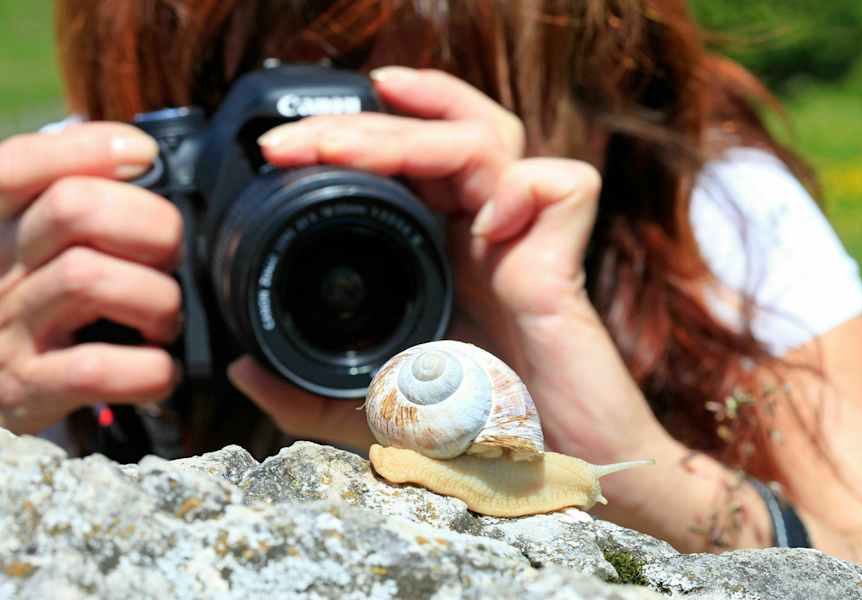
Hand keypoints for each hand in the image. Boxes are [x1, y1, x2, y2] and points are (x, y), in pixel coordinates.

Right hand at [0, 123, 182, 433]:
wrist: (16, 394)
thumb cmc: (51, 311)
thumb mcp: (47, 248)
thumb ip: (80, 200)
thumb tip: (141, 153)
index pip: (17, 165)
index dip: (85, 148)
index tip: (144, 156)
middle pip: (74, 209)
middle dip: (152, 226)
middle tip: (172, 258)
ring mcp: (5, 332)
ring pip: (90, 278)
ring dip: (157, 299)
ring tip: (166, 319)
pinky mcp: (26, 390)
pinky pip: (95, 368)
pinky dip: (147, 368)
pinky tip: (160, 369)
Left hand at [231, 67, 670, 461]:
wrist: (546, 481)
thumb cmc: (474, 441)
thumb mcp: (373, 411)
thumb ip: (307, 395)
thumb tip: (242, 366)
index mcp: (436, 255)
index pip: (402, 164)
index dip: (350, 140)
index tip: (279, 151)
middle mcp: (477, 238)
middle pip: (437, 134)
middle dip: (365, 123)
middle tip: (298, 138)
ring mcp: (521, 246)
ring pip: (490, 138)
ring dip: (429, 124)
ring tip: (363, 133)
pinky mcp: (561, 267)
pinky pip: (565, 187)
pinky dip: (528, 188)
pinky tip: (489, 230)